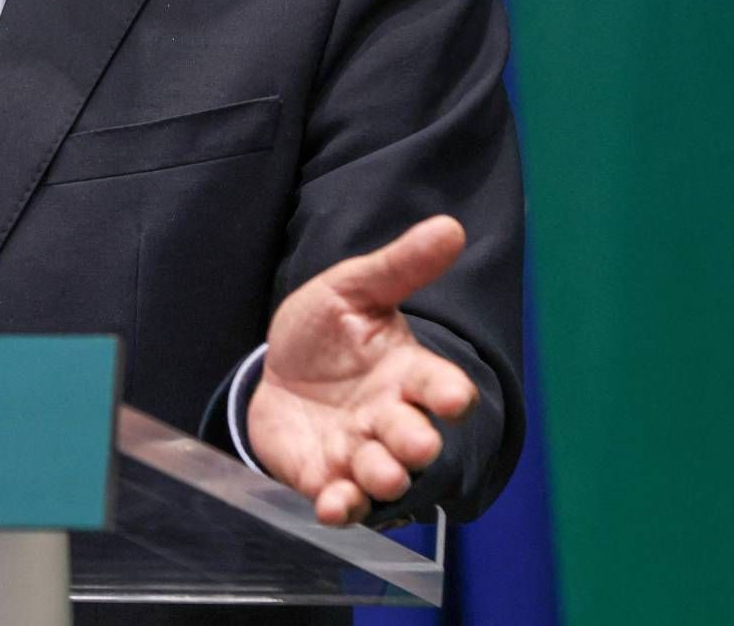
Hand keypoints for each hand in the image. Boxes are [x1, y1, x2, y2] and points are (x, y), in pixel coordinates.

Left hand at [247, 215, 478, 525]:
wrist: (280, 368)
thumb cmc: (328, 331)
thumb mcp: (354, 289)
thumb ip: (399, 266)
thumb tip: (449, 226)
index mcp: (406, 373)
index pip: (438, 386)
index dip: (448, 393)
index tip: (453, 397)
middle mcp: (390, 417)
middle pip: (414, 437)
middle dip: (417, 442)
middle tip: (416, 442)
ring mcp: (358, 451)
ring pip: (382, 473)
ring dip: (383, 477)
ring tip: (380, 475)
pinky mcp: (324, 476)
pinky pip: (339, 498)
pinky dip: (340, 506)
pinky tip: (333, 506)